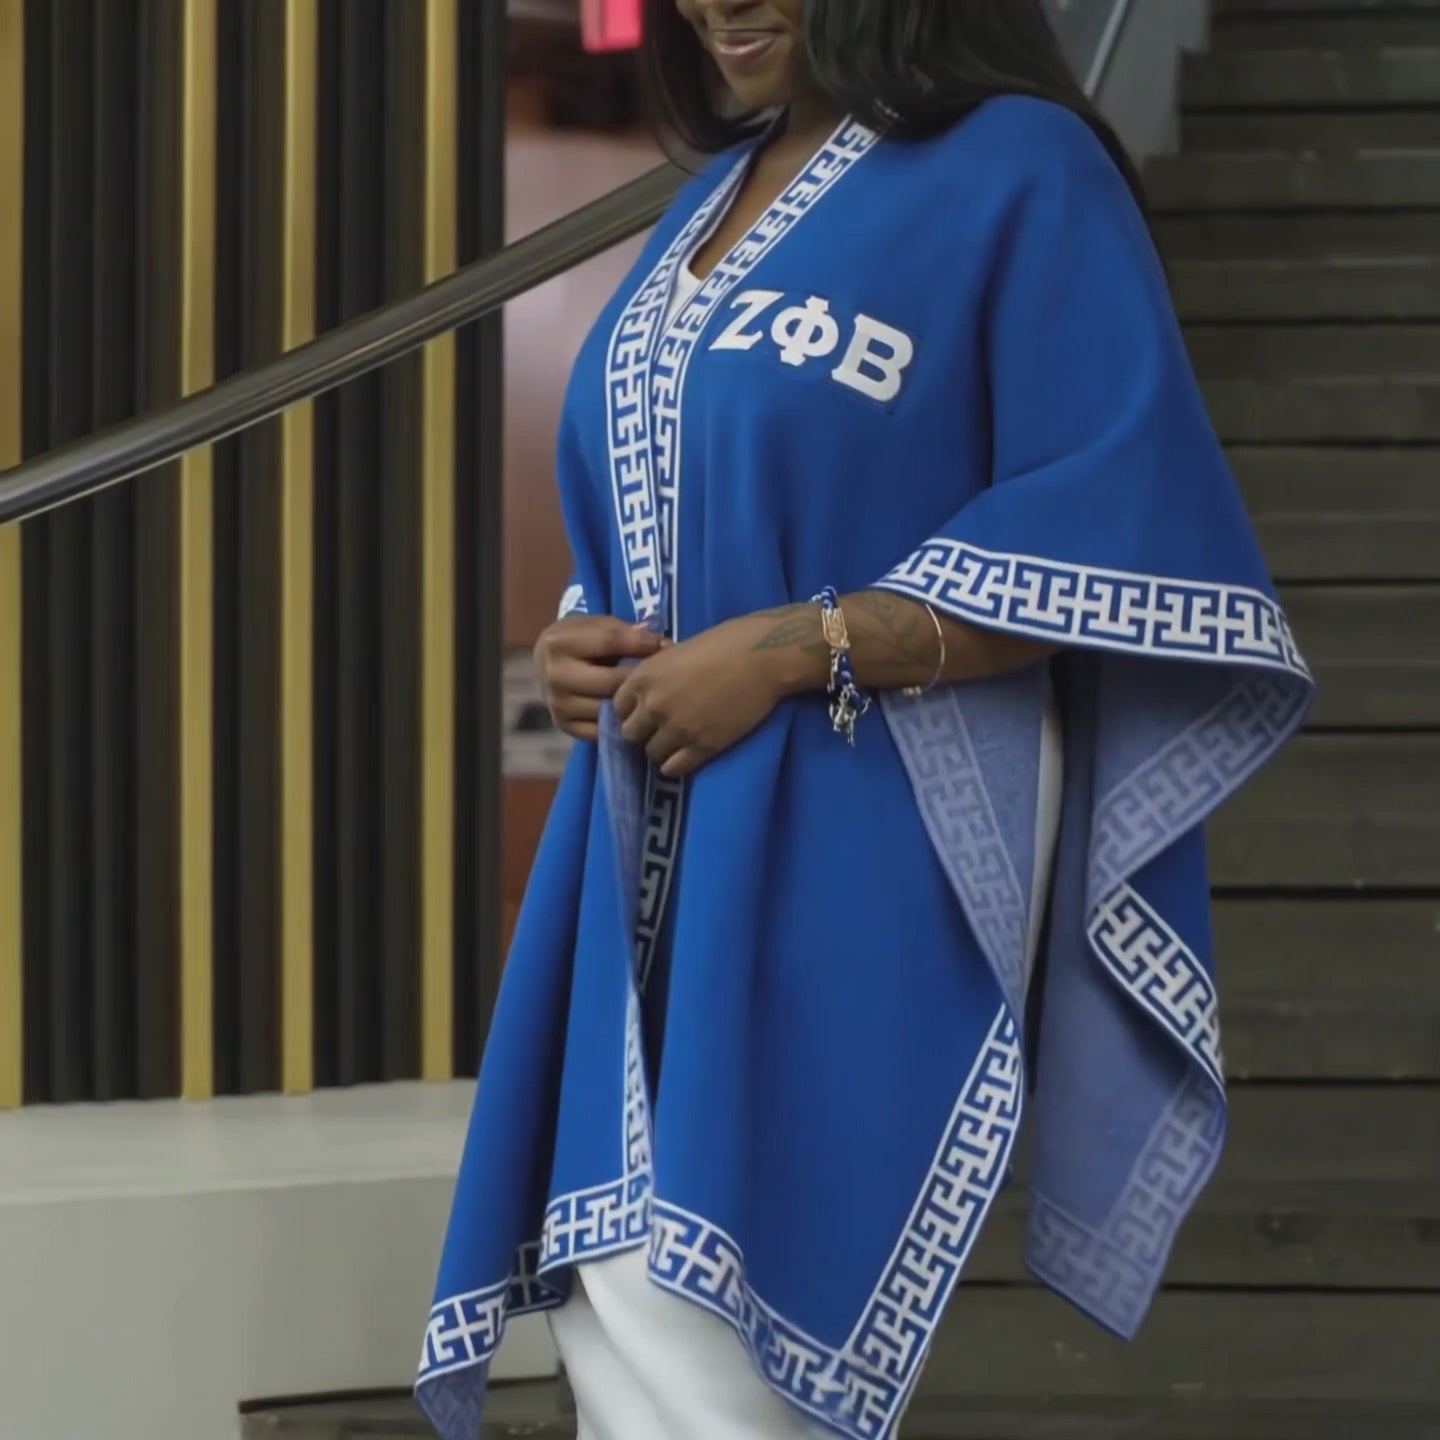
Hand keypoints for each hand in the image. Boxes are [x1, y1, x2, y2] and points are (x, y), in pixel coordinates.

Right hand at [534, 614, 664, 740]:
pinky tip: (632, 714)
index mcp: (560, 642)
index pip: (610, 642)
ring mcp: (558, 704)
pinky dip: (620, 724)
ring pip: (609, 710)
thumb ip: (626, 632)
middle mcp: (555, 675)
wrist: (546, 663)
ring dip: (633, 705)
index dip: (643, 643)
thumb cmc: (581, 639)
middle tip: (662, 678)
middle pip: (612, 682)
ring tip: (650, 696)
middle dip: (640, 680)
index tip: (664, 646)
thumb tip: (662, 645)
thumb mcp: (597, 625)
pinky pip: (601, 731)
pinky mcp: (564, 726)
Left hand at [613, 617, 787, 778]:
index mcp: (643, 677)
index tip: (645, 711)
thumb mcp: (676, 650)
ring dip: (662, 749)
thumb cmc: (724, 642)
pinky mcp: (702, 746)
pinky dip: (676, 765)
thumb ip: (657, 672)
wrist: (762, 656)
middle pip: (630, 734)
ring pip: (651, 753)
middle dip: (643, 732)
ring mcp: (676, 729)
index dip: (632, 711)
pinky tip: (686, 755)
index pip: (617, 708)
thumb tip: (648, 687)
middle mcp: (653, 706)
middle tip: (660, 728)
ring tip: (677, 742)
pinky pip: (674, 768)